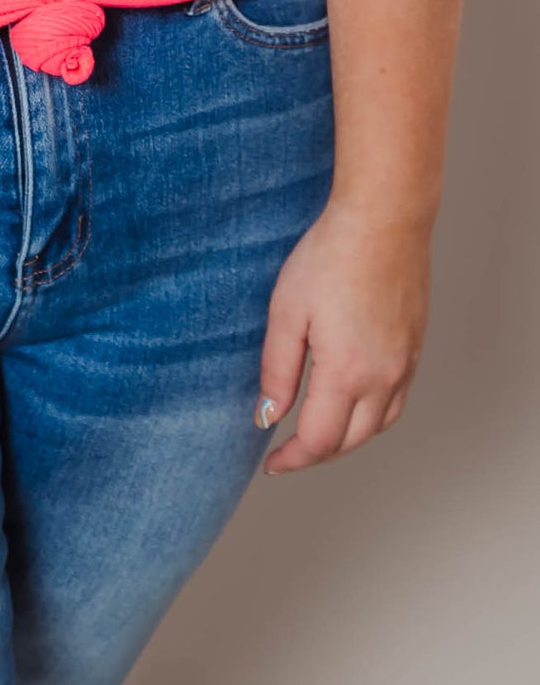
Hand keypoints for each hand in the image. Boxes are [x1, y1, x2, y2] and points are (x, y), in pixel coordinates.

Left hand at [253, 197, 432, 474]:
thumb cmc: (329, 258)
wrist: (383, 222)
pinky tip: (352, 403)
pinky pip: (397, 402)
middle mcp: (383, 378)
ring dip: (346, 438)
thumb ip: (277, 370)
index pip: (319, 441)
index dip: (292, 458)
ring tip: (317, 431)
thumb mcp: (286, 312)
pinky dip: (372, 416)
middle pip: (350, 441)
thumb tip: (268, 416)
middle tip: (287, 450)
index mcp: (346, 373)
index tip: (271, 462)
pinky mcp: (415, 349)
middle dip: (316, 453)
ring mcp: (405, 365)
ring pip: (378, 426)